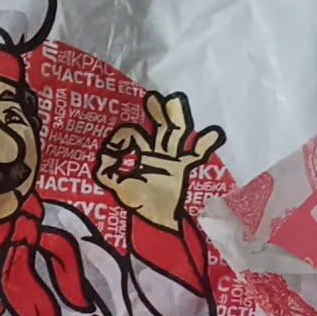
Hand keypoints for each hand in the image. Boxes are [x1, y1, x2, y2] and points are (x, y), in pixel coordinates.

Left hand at [94, 92, 223, 229]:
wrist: (155, 220)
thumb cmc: (135, 200)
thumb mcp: (116, 186)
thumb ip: (107, 174)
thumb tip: (103, 161)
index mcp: (138, 151)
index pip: (133, 134)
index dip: (125, 136)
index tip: (118, 144)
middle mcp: (155, 150)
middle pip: (157, 125)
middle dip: (157, 112)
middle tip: (154, 96)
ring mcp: (171, 157)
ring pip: (175, 133)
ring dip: (176, 117)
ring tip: (176, 100)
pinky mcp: (183, 167)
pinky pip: (196, 154)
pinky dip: (205, 144)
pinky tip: (213, 133)